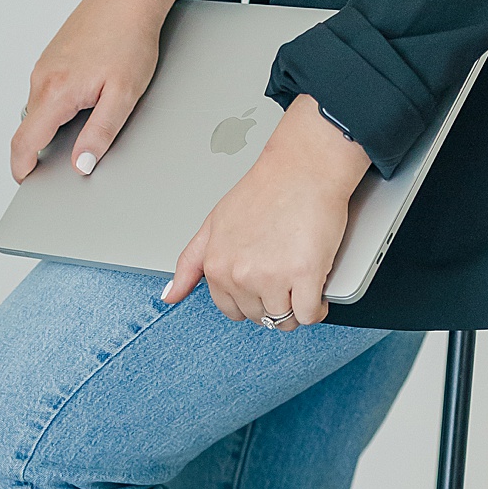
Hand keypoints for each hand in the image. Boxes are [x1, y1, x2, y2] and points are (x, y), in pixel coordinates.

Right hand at [11, 0, 198, 183]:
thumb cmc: (128, 39)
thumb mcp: (122, 95)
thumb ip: (100, 133)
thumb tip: (81, 164)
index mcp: (56, 91)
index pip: (25, 141)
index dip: (21, 168)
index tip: (25, 182)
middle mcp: (42, 78)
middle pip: (30, 129)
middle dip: (39, 153)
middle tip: (62, 168)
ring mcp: (44, 67)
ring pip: (39, 111)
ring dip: (51, 129)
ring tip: (79, 137)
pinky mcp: (52, 59)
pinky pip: (46, 94)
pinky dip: (56, 109)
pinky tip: (84, 105)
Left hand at [163, 94, 371, 326]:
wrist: (302, 168)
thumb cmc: (265, 190)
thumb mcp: (213, 223)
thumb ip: (190, 263)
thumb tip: (170, 295)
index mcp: (217, 265)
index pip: (231, 310)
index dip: (251, 300)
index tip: (262, 286)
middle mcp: (240, 275)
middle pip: (259, 316)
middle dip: (273, 304)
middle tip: (284, 278)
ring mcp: (272, 278)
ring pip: (285, 320)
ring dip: (296, 309)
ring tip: (301, 283)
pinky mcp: (305, 276)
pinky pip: (310, 315)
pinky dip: (317, 308)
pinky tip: (316, 291)